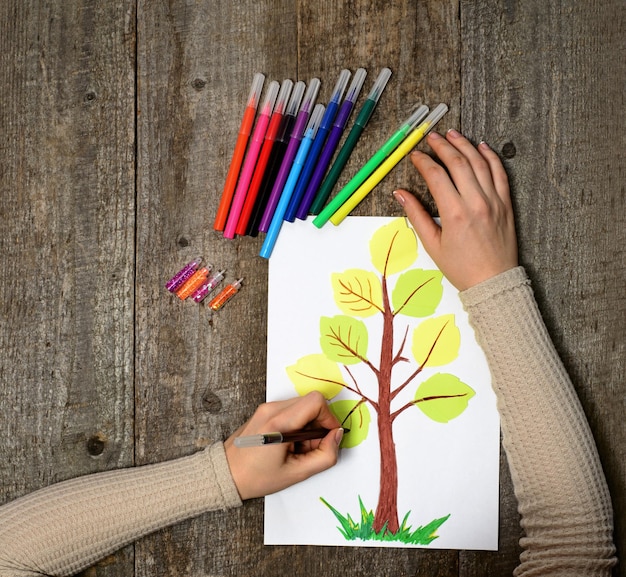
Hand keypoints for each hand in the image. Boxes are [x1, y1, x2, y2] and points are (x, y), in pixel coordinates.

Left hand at [224, 392, 342, 499]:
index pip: (316, 402)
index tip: (328, 438)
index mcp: (278, 423)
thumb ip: (325, 455)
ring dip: (309, 425)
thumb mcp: (296, 474)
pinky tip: (290, 443)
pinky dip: (298, 424)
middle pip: (311, 402)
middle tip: (311, 448)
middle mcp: (272, 409)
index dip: (329, 419)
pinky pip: (292, 409)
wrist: (225, 474)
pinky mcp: (265, 410)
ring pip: (303, 405)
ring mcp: (267, 408)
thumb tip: (338, 436)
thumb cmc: (256, 478)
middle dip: (320, 424)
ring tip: (298, 448)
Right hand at [393, 130, 517, 290]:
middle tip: (431, 138)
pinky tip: (481, 147)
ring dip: (465, 145)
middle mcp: (475, 202)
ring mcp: (494, 201)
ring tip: (453, 134)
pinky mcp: (506, 204)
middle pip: (458, 163)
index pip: (436, 176)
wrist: (493, 282)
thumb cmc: (461, 267)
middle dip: (442, 146)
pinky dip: (491, 157)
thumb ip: (416, 215)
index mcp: (454, 213)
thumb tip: (400, 194)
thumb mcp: (432, 244)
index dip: (423, 162)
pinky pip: (500, 173)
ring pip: (479, 163)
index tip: (415, 156)